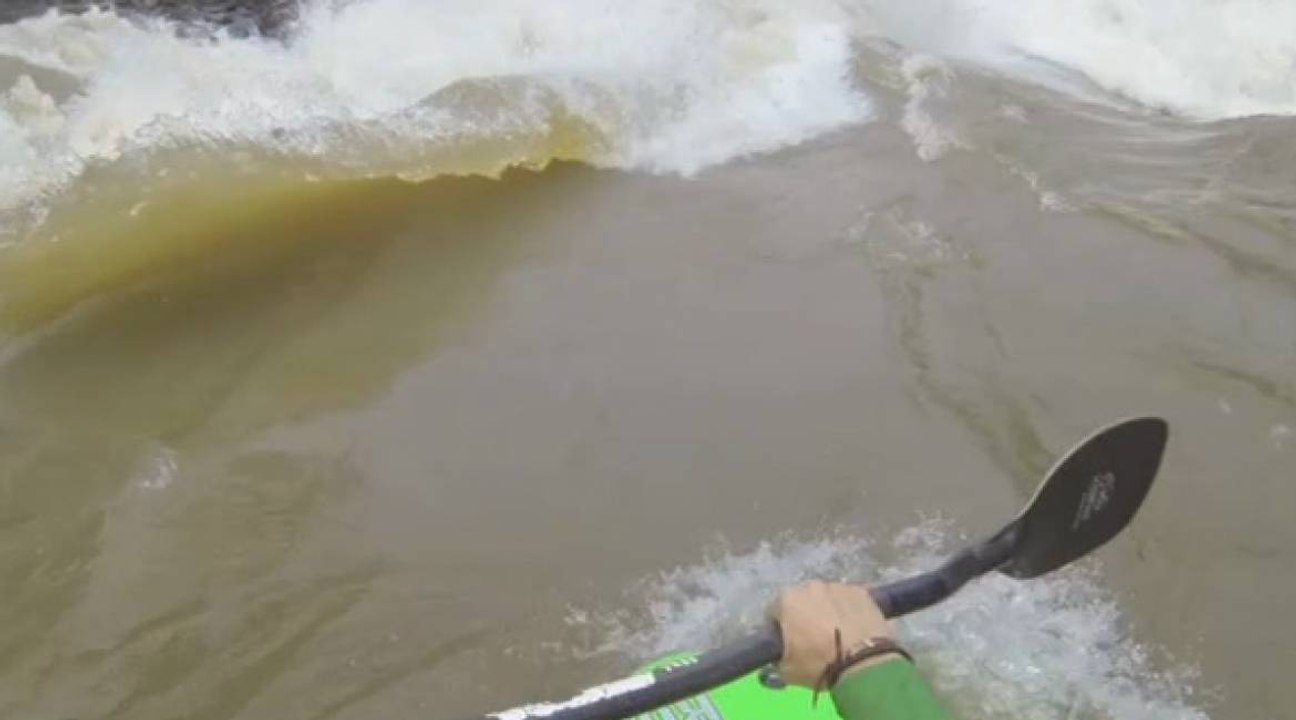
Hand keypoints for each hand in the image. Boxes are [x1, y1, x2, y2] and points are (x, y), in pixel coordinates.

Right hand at [772, 581, 896, 687]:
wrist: (864, 664)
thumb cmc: (819, 665)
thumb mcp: (787, 671)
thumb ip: (778, 658)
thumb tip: (781, 656)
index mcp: (787, 600)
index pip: (774, 612)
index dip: (779, 629)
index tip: (788, 644)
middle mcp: (810, 586)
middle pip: (802, 600)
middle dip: (805, 615)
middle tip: (814, 638)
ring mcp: (838, 586)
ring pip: (827, 598)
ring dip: (828, 610)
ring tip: (838, 633)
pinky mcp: (862, 591)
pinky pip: (849, 600)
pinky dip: (848, 610)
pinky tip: (854, 628)